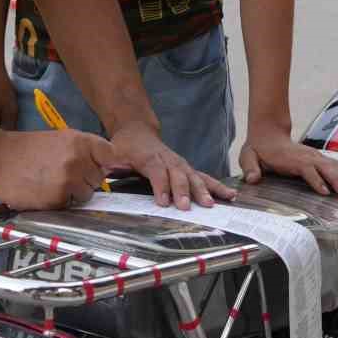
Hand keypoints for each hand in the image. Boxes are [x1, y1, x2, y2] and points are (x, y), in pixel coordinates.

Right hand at [0, 129, 115, 210]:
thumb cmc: (26, 149)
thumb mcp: (59, 139)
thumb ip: (84, 150)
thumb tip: (107, 166)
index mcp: (80, 141)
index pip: (111, 155)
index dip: (105, 163)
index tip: (98, 167)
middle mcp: (79, 159)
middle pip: (99, 178)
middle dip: (86, 179)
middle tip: (64, 175)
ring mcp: (69, 180)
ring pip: (87, 194)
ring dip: (74, 193)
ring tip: (53, 184)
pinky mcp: (57, 198)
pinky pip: (70, 205)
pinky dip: (60, 202)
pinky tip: (45, 192)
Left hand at [110, 122, 236, 209]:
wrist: (137, 130)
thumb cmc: (125, 145)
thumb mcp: (114, 151)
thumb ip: (112, 161)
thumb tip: (108, 169)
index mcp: (149, 157)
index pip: (157, 172)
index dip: (161, 186)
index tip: (163, 202)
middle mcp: (168, 159)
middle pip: (178, 175)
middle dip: (184, 191)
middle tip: (187, 207)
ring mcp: (180, 163)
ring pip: (194, 176)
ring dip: (203, 190)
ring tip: (212, 204)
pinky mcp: (187, 168)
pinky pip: (203, 177)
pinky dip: (216, 186)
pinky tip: (229, 195)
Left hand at [239, 128, 337, 199]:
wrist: (267, 134)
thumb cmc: (258, 149)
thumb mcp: (248, 157)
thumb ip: (249, 168)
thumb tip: (252, 179)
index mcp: (291, 159)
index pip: (306, 169)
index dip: (316, 180)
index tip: (325, 192)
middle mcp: (306, 156)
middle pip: (325, 168)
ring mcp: (314, 156)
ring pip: (333, 166)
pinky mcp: (318, 158)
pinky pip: (336, 164)